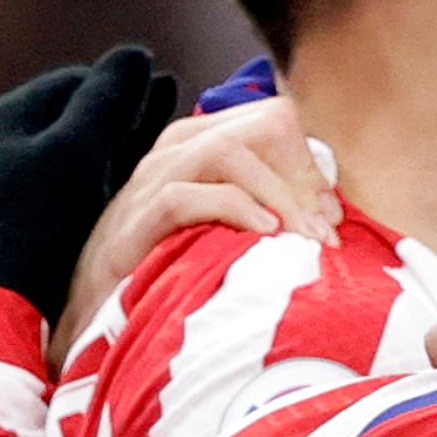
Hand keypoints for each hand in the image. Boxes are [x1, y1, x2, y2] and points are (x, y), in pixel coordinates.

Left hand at [0, 48, 179, 320]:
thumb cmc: (33, 224)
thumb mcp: (76, 153)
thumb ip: (108, 102)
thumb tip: (135, 54)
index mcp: (2, 119)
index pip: (74, 84)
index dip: (123, 85)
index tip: (165, 88)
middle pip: (68, 121)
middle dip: (117, 118)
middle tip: (167, 116)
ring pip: (63, 161)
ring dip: (106, 155)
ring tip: (155, 158)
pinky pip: (54, 196)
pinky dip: (89, 190)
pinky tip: (115, 203)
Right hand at [56, 97, 338, 341]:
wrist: (103, 317)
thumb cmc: (181, 271)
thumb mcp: (236, 230)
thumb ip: (278, 210)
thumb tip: (333, 216)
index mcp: (206, 144)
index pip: (274, 119)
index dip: (311, 163)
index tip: (331, 219)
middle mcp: (177, 151)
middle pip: (260, 127)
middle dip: (303, 179)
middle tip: (326, 237)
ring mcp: (148, 183)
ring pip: (226, 151)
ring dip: (279, 196)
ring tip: (304, 242)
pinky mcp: (129, 225)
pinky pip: (182, 196)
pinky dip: (232, 209)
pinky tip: (263, 237)